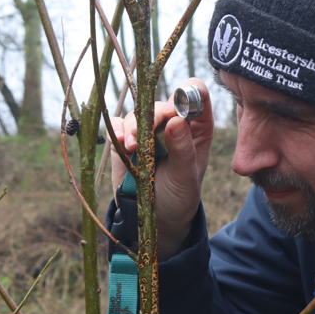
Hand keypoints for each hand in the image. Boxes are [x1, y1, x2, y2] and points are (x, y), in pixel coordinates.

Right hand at [109, 78, 213, 259]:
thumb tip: (176, 119)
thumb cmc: (180, 195)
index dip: (186, 96)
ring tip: (132, 147)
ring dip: (133, 126)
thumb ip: (183, 149)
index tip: (174, 111)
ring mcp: (148, 130)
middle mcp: (173, 123)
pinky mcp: (126, 139)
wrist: (156, 217)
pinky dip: (116, 129)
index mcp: (197, 127)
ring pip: (138, 112)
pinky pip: (118, 124)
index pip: (196, 96)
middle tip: (146, 132)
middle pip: (163, 102)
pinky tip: (118, 142)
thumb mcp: (186, 176)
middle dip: (153, 114)